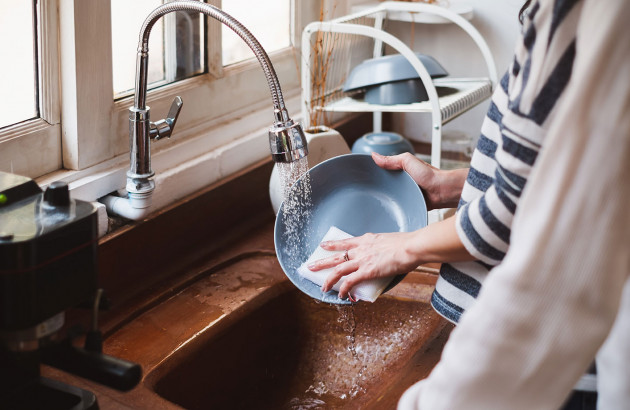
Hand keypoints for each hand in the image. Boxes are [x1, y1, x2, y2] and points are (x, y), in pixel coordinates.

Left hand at [308, 216, 474, 300]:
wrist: (411, 246)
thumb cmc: (408, 244)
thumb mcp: (390, 241)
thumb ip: (383, 247)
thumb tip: (387, 254)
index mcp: (366, 240)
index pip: (345, 242)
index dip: (333, 244)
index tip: (324, 245)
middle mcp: (361, 249)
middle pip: (336, 256)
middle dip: (322, 262)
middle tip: (311, 266)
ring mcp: (362, 260)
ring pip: (338, 270)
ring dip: (328, 280)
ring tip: (322, 287)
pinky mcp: (367, 271)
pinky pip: (350, 282)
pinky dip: (344, 290)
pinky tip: (341, 296)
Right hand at [371, 152, 467, 209]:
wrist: (442, 192)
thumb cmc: (431, 175)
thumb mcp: (408, 161)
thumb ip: (392, 159)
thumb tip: (375, 155)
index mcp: (400, 171)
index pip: (382, 171)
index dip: (373, 173)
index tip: (362, 175)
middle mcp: (401, 183)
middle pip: (383, 185)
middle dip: (375, 188)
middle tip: (363, 191)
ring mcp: (404, 194)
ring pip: (388, 196)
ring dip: (383, 199)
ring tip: (371, 201)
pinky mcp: (407, 205)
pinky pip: (396, 206)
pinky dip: (391, 207)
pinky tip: (384, 209)